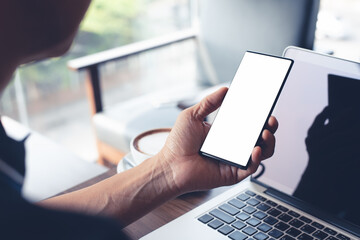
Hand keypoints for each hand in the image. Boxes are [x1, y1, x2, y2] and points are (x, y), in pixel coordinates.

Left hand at [158, 87, 277, 193]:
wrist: (170, 166)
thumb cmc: (178, 144)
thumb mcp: (192, 116)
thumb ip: (209, 103)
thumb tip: (224, 90)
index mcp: (226, 133)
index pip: (248, 123)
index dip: (259, 115)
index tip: (265, 105)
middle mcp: (233, 146)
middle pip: (260, 138)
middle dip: (269, 128)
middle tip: (270, 119)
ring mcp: (235, 160)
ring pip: (261, 153)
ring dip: (268, 143)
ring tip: (264, 133)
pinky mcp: (233, 174)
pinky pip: (251, 168)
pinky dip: (257, 159)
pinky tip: (255, 150)